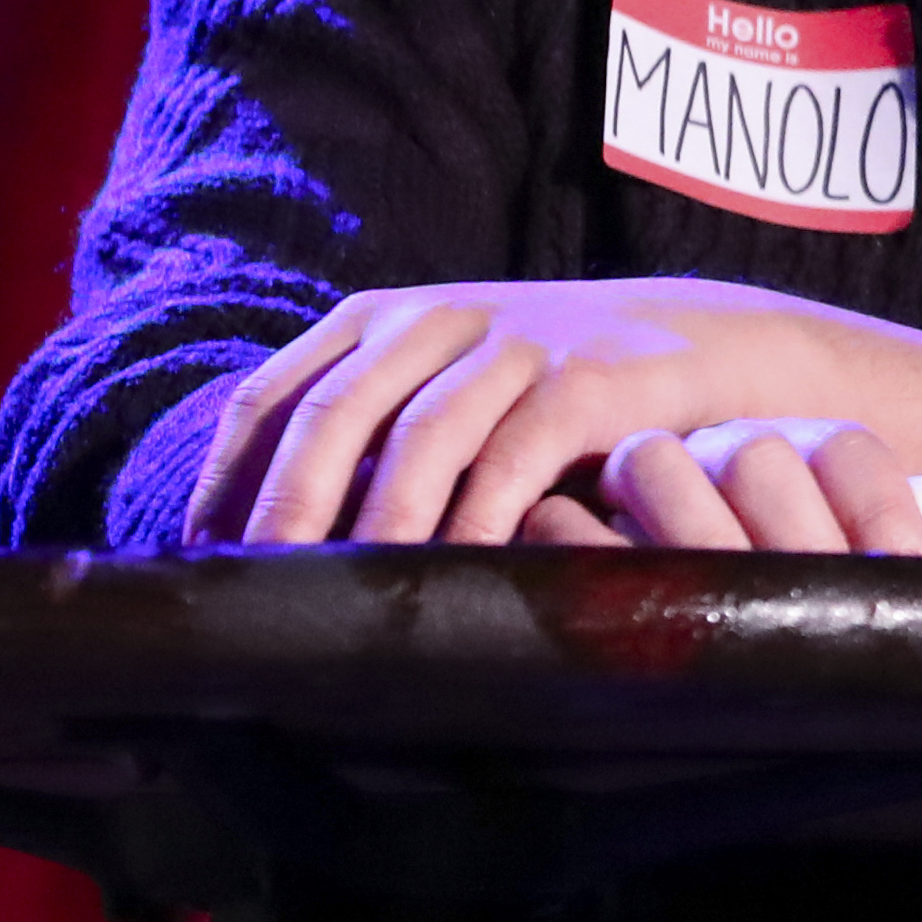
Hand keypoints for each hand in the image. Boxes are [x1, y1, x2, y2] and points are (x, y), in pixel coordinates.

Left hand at [199, 277, 921, 551]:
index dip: (229, 485)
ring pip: (414, 439)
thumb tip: (266, 551)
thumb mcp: (460, 391)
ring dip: (371, 529)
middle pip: (327, 420)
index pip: (273, 401)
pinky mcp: (589, 379)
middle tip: (260, 598)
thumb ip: (377, 438)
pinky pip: (513, 456)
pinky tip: (457, 576)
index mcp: (385, 319)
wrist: (714, 345)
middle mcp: (438, 319)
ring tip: (347, 602)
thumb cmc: (565, 394)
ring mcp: (516, 342)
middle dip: (285, 517)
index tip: (207, 568)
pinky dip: (476, 521)